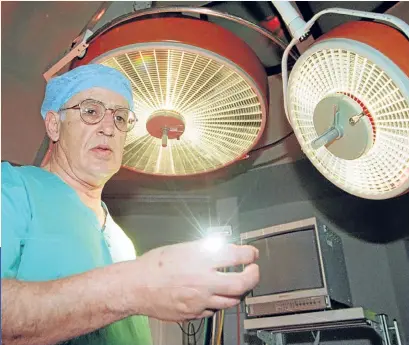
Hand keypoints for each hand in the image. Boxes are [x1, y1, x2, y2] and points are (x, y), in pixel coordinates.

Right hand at [131, 239, 258, 320]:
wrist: (136, 286)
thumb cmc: (154, 265)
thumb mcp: (182, 248)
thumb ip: (204, 249)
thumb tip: (221, 248)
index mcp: (201, 261)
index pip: (236, 256)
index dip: (249, 254)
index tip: (251, 254)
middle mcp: (203, 282)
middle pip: (241, 283)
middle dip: (253, 276)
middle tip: (253, 270)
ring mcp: (199, 301)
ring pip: (230, 301)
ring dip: (238, 292)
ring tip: (237, 284)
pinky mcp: (193, 314)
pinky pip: (213, 310)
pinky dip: (218, 302)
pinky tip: (214, 295)